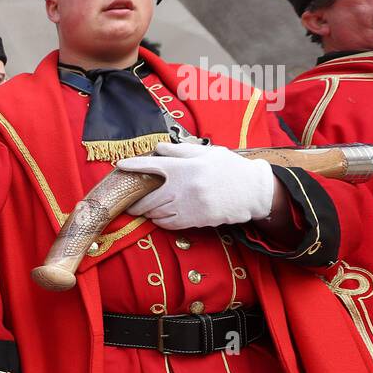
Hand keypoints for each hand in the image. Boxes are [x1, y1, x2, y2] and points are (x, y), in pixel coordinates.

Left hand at [118, 142, 274, 229]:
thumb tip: (158, 148)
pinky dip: (160, 221)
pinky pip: (168, 224)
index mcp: (185, 168)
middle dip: (135, 201)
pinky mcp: (194, 221)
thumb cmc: (230, 169)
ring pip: (156, 213)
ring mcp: (188, 206)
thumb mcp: (207, 153)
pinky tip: (160, 216)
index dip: (133, 165)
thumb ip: (180, 151)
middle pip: (148, 198)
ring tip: (144, 209)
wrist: (253, 191)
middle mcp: (183, 188)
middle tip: (129, 200)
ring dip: (147, 212)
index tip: (119, 165)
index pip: (152, 165)